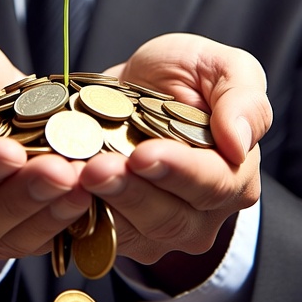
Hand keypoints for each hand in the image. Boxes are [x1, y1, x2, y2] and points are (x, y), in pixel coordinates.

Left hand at [79, 33, 271, 288]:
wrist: (138, 86)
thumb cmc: (186, 75)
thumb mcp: (220, 66)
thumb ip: (242, 97)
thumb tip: (240, 141)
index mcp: (234, 173)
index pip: (212, 183)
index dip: (178, 171)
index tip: (143, 155)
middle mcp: (203, 213)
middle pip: (169, 216)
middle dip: (129, 192)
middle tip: (95, 168)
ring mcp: (161, 230)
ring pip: (132, 231)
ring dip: (100, 205)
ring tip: (73, 176)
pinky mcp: (121, 235)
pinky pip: (98, 234)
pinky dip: (76, 212)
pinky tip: (59, 188)